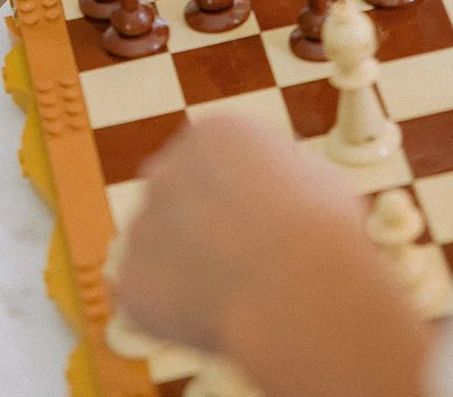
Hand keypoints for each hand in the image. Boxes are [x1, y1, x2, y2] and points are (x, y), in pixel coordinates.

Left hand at [117, 116, 428, 396]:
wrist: (296, 292)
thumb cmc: (320, 232)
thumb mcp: (316, 175)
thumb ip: (281, 173)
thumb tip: (281, 186)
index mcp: (214, 133)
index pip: (218, 156)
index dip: (245, 192)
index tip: (265, 219)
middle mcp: (167, 167)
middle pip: (179, 192)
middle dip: (202, 220)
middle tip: (240, 258)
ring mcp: (144, 223)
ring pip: (159, 244)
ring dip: (184, 264)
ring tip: (232, 294)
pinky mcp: (131, 279)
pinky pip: (149, 295)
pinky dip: (171, 310)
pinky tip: (211, 318)